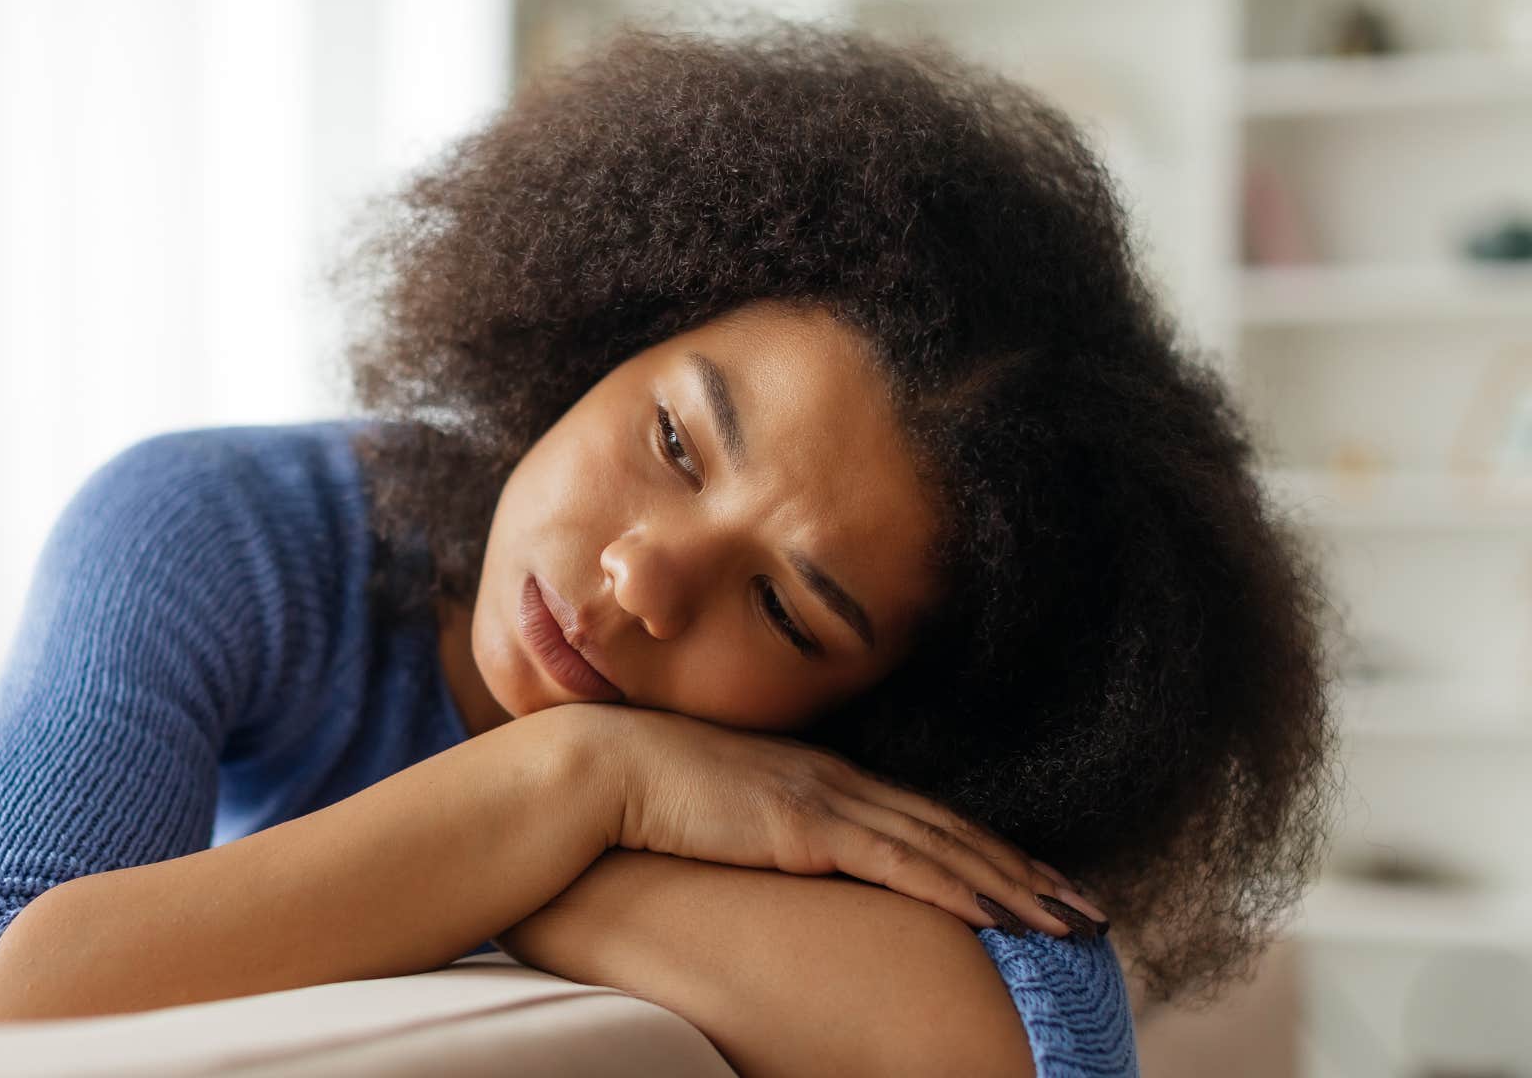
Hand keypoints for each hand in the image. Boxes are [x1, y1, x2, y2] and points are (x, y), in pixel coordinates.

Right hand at [552, 702, 1107, 938]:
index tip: (1038, 882)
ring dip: (1016, 886)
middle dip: (1028, 871)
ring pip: (945, 846)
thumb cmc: (642, 795)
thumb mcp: (721, 813)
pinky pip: (901, 861)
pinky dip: (957, 886)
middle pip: (954, 831)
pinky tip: (999, 913)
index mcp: (821, 779)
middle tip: (1090, 907)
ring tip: (1070, 921)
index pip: (925, 819)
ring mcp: (828, 799)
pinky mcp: (808, 824)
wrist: (600, 768)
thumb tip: (776, 862)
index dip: (988, 851)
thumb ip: (761, 831)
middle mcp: (839, 781)